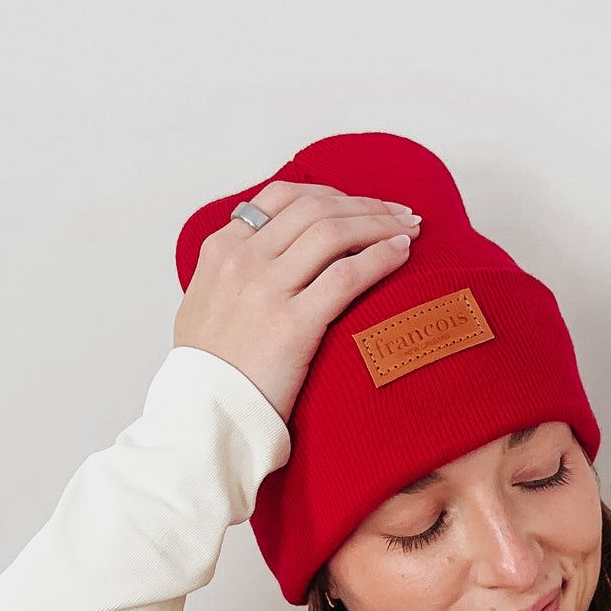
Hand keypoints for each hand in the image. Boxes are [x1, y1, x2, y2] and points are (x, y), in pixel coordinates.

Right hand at [173, 182, 421, 423]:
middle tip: (397, 212)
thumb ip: (232, 273)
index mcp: (221, 250)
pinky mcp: (293, 324)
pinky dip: (380, 257)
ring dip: (378, 223)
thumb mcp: (203, 304)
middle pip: (315, 209)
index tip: (358, 204)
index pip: (282, 197)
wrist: (202, 415)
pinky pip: (346, 275)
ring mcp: (267, 289)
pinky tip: (401, 253)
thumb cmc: (208, 372)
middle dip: (363, 205)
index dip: (329, 194)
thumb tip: (267, 259)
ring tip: (407, 228)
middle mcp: (243, 261)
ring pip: (334, 232)